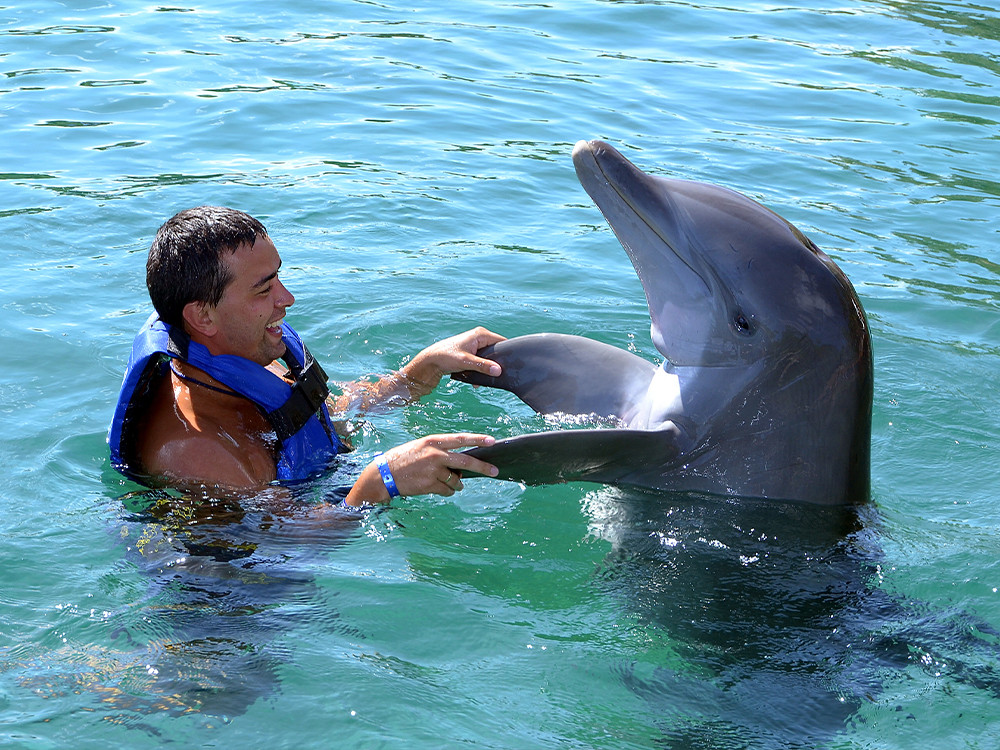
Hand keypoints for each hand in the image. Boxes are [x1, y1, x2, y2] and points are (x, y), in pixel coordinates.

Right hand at [344, 434, 498, 504]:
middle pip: (466, 460)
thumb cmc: (403, 459)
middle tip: (495, 471)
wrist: (383, 475)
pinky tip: (436, 487)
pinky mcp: (430, 485)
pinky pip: (447, 490)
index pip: (460, 439)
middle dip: (483, 466)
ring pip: (456, 480)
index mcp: (433, 441)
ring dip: (457, 483)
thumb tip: (461, 464)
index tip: (493, 441)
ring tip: (447, 481)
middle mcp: (435, 454)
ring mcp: (433, 470)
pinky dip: (447, 491)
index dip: (478, 439)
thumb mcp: (421, 448)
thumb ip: (440, 452)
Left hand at [401, 327, 504, 392]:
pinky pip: (481, 361)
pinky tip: (476, 380)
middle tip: (495, 375)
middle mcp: (479, 337)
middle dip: (495, 364)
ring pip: (488, 357)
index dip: (506, 353)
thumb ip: (483, 366)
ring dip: (486, 369)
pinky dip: (480, 370)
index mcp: (480, 334)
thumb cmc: (445, 357)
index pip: (502, 342)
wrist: (430, 361)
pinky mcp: (471, 352)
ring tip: (482, 379)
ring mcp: (475, 344)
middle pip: (496, 350)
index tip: (508, 365)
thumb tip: (498, 370)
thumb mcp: (466, 362)